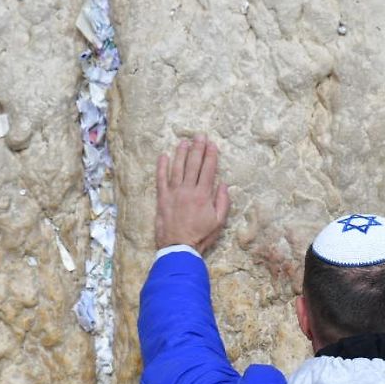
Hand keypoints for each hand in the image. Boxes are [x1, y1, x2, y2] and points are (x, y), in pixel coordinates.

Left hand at [155, 133, 229, 253]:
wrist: (178, 247)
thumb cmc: (201, 237)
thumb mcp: (219, 222)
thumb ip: (222, 202)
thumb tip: (223, 184)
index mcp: (203, 195)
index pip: (208, 170)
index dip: (211, 155)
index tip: (212, 144)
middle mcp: (188, 190)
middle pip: (193, 164)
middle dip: (198, 148)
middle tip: (200, 136)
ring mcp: (173, 192)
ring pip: (177, 167)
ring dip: (181, 153)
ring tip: (185, 141)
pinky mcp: (162, 198)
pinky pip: (160, 178)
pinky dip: (161, 166)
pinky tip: (163, 155)